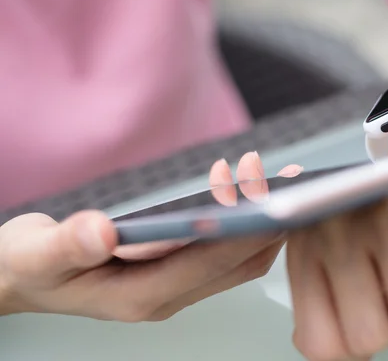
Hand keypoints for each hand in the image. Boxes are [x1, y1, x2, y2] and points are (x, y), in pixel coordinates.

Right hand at [0, 152, 299, 319]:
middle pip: (234, 262)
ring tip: (264, 171)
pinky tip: (235, 185)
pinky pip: (222, 248)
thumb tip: (100, 232)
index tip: (274, 202)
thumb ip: (65, 245)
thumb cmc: (29, 267)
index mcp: (139, 298)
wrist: (23, 276)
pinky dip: (239, 218)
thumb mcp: (35, 254)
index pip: (207, 266)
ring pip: (236, 257)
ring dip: (258, 217)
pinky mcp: (175, 269)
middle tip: (279, 175)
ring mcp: (174, 285)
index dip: (244, 233)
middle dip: (264, 219)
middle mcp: (166, 296)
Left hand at [287, 54, 387, 359]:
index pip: (318, 342)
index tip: (364, 320)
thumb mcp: (338, 253)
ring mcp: (385, 216)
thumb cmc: (383, 218)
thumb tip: (317, 350)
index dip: (348, 347)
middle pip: (368, 339)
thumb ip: (321, 303)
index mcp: (305, 244)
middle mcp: (337, 227)